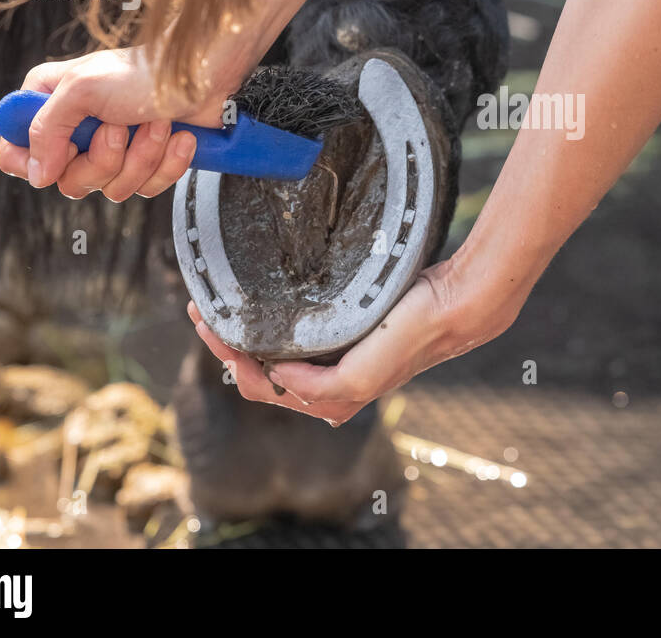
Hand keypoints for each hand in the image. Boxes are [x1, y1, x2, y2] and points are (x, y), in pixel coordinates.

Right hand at [0, 47, 229, 200]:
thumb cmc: (144, 72)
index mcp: (47, 103)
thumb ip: (45, 130)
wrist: (205, 75)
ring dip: (143, 156)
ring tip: (158, 123)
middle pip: (68, 181)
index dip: (39, 162)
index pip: (15, 153)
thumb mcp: (81, 90)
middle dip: (105, 158)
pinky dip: (167, 164)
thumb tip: (37, 177)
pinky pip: (146, 188)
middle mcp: (74, 128)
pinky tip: (179, 137)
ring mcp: (111, 148)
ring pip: (112, 188)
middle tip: (121, 125)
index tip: (68, 147)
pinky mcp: (146, 161)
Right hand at [187, 256, 529, 424]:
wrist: (459, 298)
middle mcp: (339, 390)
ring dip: (238, 360)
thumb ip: (327, 294)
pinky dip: (278, 370)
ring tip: (213, 323)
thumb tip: (294, 268)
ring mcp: (348, 392)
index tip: (210, 313)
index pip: (272, 375)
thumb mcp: (358, 293)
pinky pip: (302, 386)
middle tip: (201, 315)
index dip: (235, 350)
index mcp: (335, 371)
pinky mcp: (357, 382)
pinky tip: (263, 348)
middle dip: (224, 353)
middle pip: (263, 386)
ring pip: (274, 389)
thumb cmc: (414, 291)